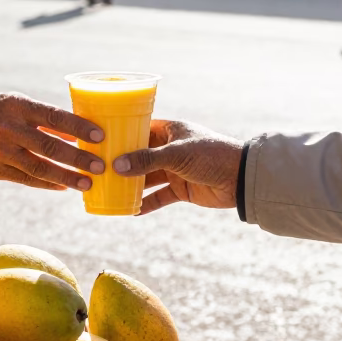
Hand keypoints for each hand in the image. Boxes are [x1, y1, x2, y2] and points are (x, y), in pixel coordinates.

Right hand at [0, 94, 104, 190]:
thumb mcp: (12, 103)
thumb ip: (40, 117)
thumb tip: (74, 132)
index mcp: (17, 106)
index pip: (53, 116)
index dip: (78, 127)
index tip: (99, 135)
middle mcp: (8, 128)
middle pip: (50, 146)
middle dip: (77, 158)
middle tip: (99, 166)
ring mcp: (0, 151)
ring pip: (39, 168)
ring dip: (66, 177)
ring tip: (86, 183)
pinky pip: (25, 179)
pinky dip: (46, 183)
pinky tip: (63, 187)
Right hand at [112, 120, 242, 213]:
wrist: (242, 178)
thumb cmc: (211, 155)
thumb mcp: (176, 154)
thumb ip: (147, 160)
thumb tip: (117, 165)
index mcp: (170, 131)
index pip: (141, 129)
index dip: (122, 135)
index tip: (101, 141)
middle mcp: (170, 149)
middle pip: (141, 155)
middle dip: (122, 163)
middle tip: (99, 169)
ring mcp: (176, 170)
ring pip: (148, 177)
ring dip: (131, 185)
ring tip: (109, 191)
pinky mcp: (182, 189)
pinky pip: (160, 197)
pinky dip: (147, 203)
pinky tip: (131, 211)